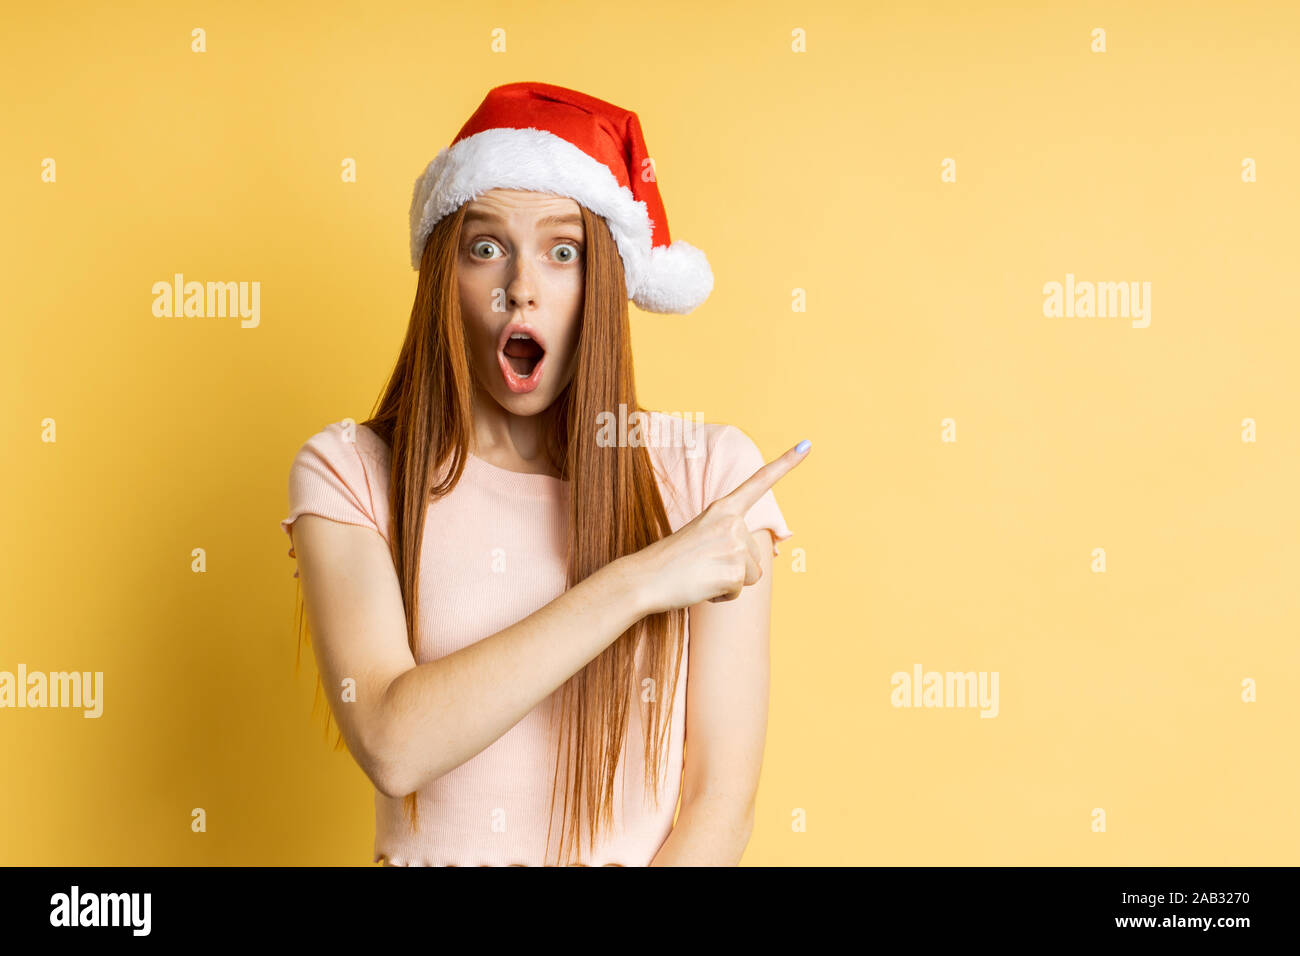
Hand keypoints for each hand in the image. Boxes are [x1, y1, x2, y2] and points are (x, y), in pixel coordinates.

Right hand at [625, 439, 810, 615]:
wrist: (644, 578)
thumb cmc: (670, 560)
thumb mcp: (701, 536)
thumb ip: (727, 538)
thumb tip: (750, 564)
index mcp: (722, 508)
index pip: (758, 483)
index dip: (785, 464)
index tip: (806, 445)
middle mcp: (733, 522)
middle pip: (755, 554)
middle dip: (733, 567)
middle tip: (701, 564)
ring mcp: (735, 545)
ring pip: (752, 574)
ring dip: (729, 582)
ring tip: (701, 574)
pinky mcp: (735, 571)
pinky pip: (740, 591)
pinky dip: (723, 596)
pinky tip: (702, 586)